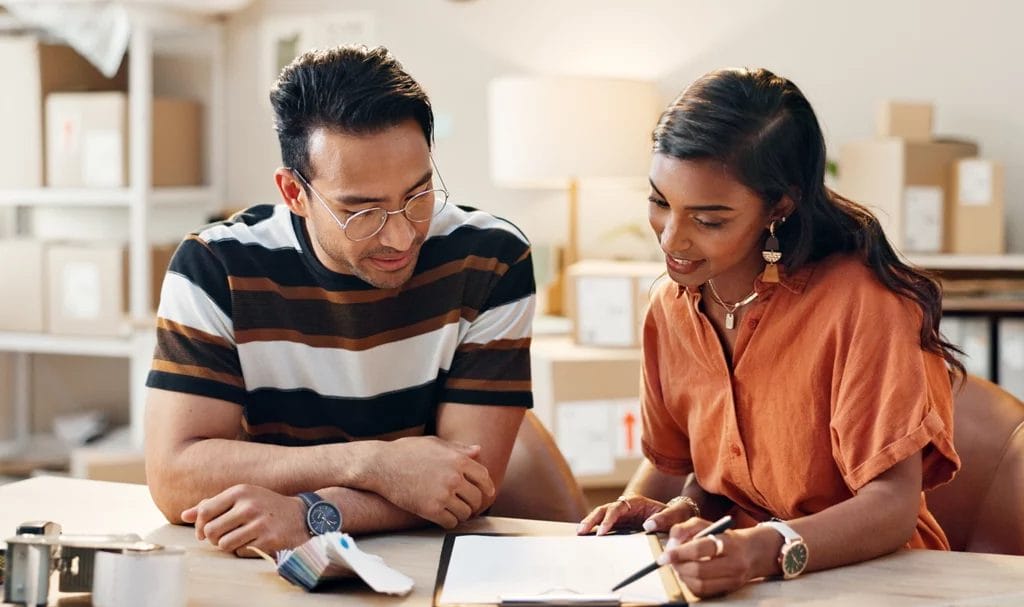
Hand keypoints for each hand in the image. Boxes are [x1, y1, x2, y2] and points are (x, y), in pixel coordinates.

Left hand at [181, 484, 307, 557]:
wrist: (300, 515)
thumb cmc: (264, 506)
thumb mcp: (241, 499)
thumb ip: (213, 506)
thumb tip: (184, 516)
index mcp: (240, 491)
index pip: (205, 511)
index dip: (199, 525)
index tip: (204, 532)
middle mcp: (248, 505)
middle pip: (211, 530)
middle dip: (213, 538)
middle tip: (222, 537)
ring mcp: (259, 522)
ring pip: (223, 544)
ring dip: (227, 545)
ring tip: (237, 539)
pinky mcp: (267, 538)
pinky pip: (240, 551)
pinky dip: (242, 550)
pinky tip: (252, 542)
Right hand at [370, 436, 493, 528]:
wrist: (381, 465)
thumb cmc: (406, 451)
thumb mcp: (434, 444)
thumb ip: (458, 448)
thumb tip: (478, 451)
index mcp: (458, 459)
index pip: (484, 477)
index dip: (487, 488)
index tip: (485, 494)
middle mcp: (454, 477)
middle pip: (477, 498)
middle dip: (474, 504)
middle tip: (468, 507)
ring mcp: (443, 494)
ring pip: (465, 513)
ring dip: (461, 514)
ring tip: (454, 512)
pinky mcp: (430, 509)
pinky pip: (451, 522)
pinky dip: (449, 522)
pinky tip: (443, 518)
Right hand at [577, 494, 694, 535]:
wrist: (680, 518)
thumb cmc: (678, 515)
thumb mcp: (676, 515)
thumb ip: (664, 518)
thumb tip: (648, 525)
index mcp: (638, 503)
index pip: (619, 507)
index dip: (609, 518)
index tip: (603, 530)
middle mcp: (627, 507)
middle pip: (605, 509)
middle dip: (593, 519)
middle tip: (582, 530)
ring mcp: (623, 515)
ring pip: (602, 515)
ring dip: (591, 522)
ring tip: (580, 533)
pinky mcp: (622, 524)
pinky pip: (606, 525)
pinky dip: (596, 528)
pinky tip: (587, 536)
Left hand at [656, 518, 760, 597]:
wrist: (753, 552)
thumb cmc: (724, 536)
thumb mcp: (706, 524)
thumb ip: (685, 529)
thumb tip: (671, 544)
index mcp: (728, 542)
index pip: (701, 548)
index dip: (680, 552)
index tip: (664, 555)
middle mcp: (734, 563)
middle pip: (699, 570)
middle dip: (679, 566)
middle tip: (670, 560)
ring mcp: (733, 579)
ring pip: (700, 584)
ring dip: (683, 576)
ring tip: (679, 566)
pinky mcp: (729, 590)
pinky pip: (703, 592)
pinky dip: (690, 584)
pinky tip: (688, 574)